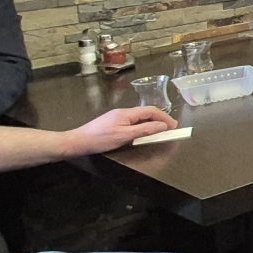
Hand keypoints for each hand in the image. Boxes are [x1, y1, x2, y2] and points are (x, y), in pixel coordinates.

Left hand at [62, 107, 178, 156]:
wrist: (78, 142)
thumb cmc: (100, 139)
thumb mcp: (124, 136)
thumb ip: (144, 130)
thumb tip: (162, 125)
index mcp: (127, 113)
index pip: (150, 111)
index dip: (164, 117)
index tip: (174, 126)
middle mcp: (123, 112)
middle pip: (146, 112)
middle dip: (160, 119)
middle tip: (169, 129)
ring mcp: (117, 117)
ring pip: (139, 117)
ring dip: (151, 123)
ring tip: (159, 131)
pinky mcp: (112, 123)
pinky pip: (132, 122)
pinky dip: (142, 126)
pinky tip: (142, 133)